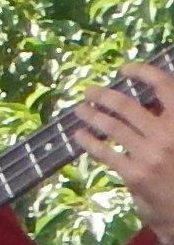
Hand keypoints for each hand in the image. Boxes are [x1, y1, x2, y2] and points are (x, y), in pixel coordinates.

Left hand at [69, 60, 173, 244]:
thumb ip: (171, 120)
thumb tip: (154, 103)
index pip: (165, 86)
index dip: (143, 72)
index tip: (126, 69)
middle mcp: (169, 135)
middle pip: (128, 106)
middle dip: (104, 95)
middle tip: (89, 90)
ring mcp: (151, 155)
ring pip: (112, 126)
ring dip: (91, 114)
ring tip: (80, 109)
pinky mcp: (136, 175)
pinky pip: (106, 152)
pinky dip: (88, 141)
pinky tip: (79, 135)